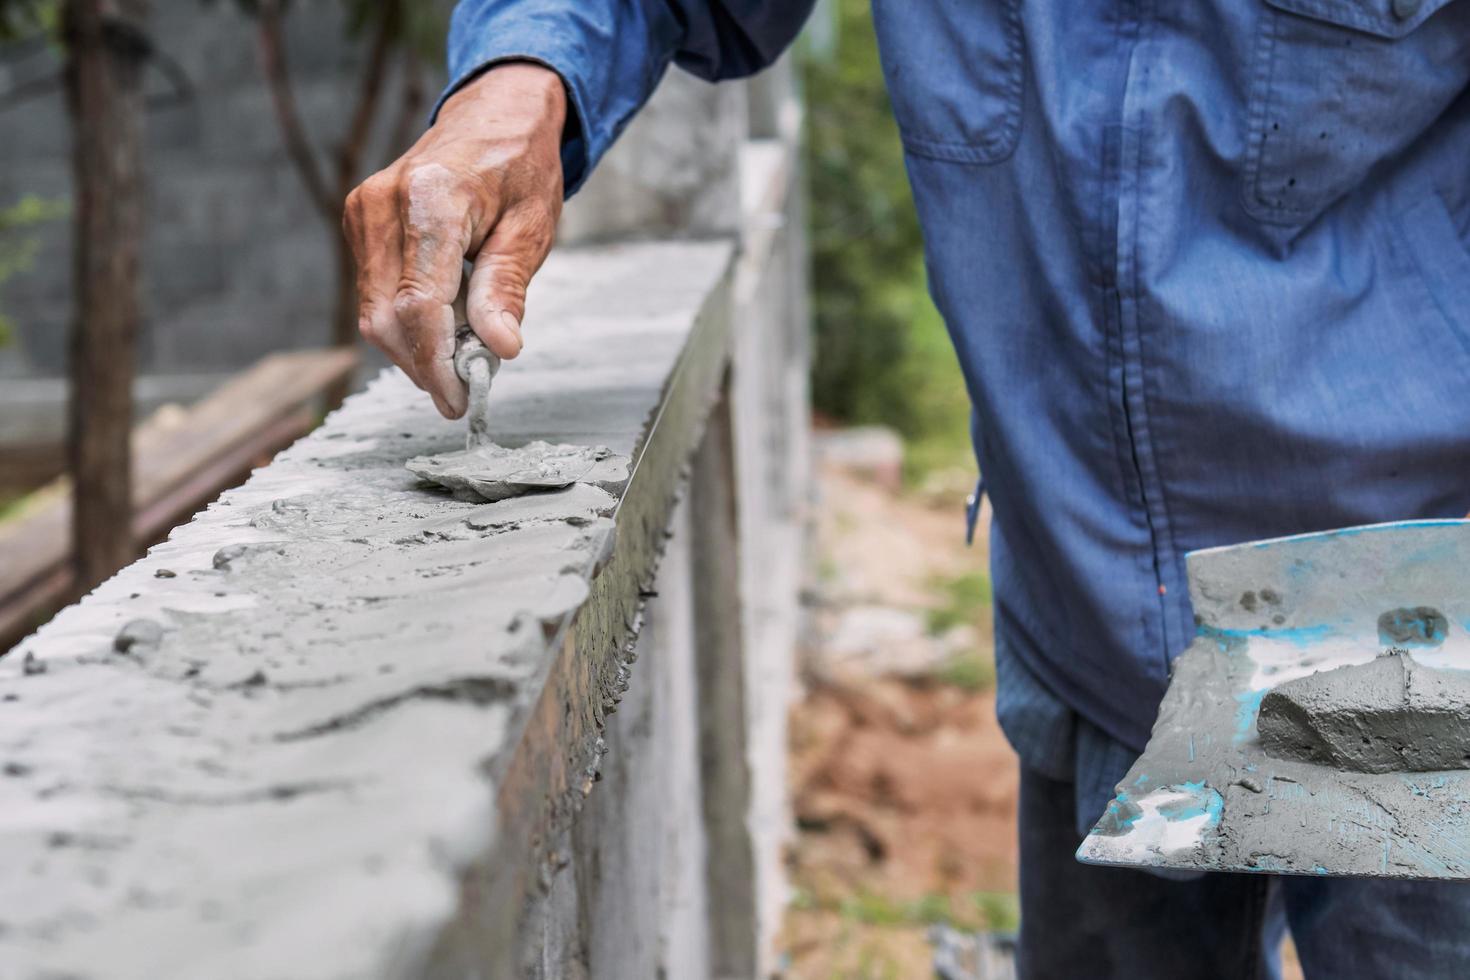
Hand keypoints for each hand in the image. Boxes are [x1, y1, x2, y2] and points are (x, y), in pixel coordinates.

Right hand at [344, 63, 565, 416]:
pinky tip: (444, 321)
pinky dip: (406, 321)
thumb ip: (506, 288)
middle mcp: (384, 203)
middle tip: (465, 387)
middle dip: (423, 365)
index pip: (417, 304)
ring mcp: (363, 211)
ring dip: (414, 347)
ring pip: (373, 312)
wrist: (495, 115)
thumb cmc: (520, 168)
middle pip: (385, 317)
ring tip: (463, 351)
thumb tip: (499, 348)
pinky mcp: (359, 222)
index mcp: (432, 198)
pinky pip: (374, 292)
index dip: (435, 364)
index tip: (459, 401)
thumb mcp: (532, 228)